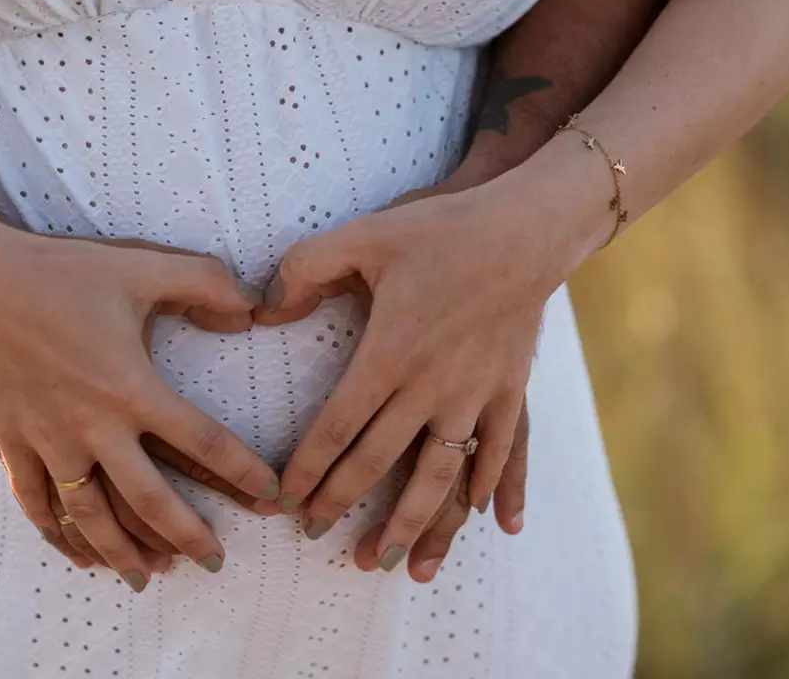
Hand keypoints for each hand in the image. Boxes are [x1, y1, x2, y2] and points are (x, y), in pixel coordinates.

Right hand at [0, 225, 280, 591]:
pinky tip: (81, 555)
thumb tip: (252, 311)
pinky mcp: (14, 443)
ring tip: (150, 576)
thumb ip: (205, 282)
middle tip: (215, 563)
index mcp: (133, 388)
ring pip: (92, 517)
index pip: (203, 442)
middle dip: (188, 536)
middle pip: (150, 500)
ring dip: (124, 552)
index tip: (270, 498)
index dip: (243, 473)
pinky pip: (38, 503)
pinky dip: (61, 535)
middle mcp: (94, 426)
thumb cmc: (62, 274)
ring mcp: (50, 441)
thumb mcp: (141, 265)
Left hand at [258, 177, 569, 569]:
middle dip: (343, 504)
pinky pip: (507, 451)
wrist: (527, 225)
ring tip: (396, 562)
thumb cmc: (440, 228)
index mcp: (389, 355)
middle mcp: (431, 387)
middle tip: (314, 535)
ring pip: (442, 476)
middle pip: (380, 463)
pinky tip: (497, 524)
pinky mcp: (512, 388)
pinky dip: (501, 489)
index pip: (336, 428)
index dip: (307, 469)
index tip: (285, 502)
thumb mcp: (362, 235)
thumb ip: (303, 270)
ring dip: (418, 523)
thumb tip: (261, 310)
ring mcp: (476, 393)